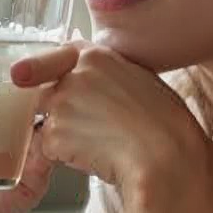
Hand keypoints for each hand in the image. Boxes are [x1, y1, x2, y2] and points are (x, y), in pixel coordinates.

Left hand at [14, 41, 212, 202]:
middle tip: (94, 127)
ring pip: (50, 121)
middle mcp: (73, 75)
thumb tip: (95, 83)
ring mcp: (61, 103)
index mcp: (96, 56)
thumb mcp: (141, 79)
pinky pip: (50, 148)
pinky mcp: (54, 134)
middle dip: (62, 110)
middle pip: (48, 91)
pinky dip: (67, 156)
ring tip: (102, 143)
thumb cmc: (165, 123)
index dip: (55, 72)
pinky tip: (97, 155)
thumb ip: (109, 74)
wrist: (164, 153)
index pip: (59, 56)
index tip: (55, 85)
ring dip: (67, 135)